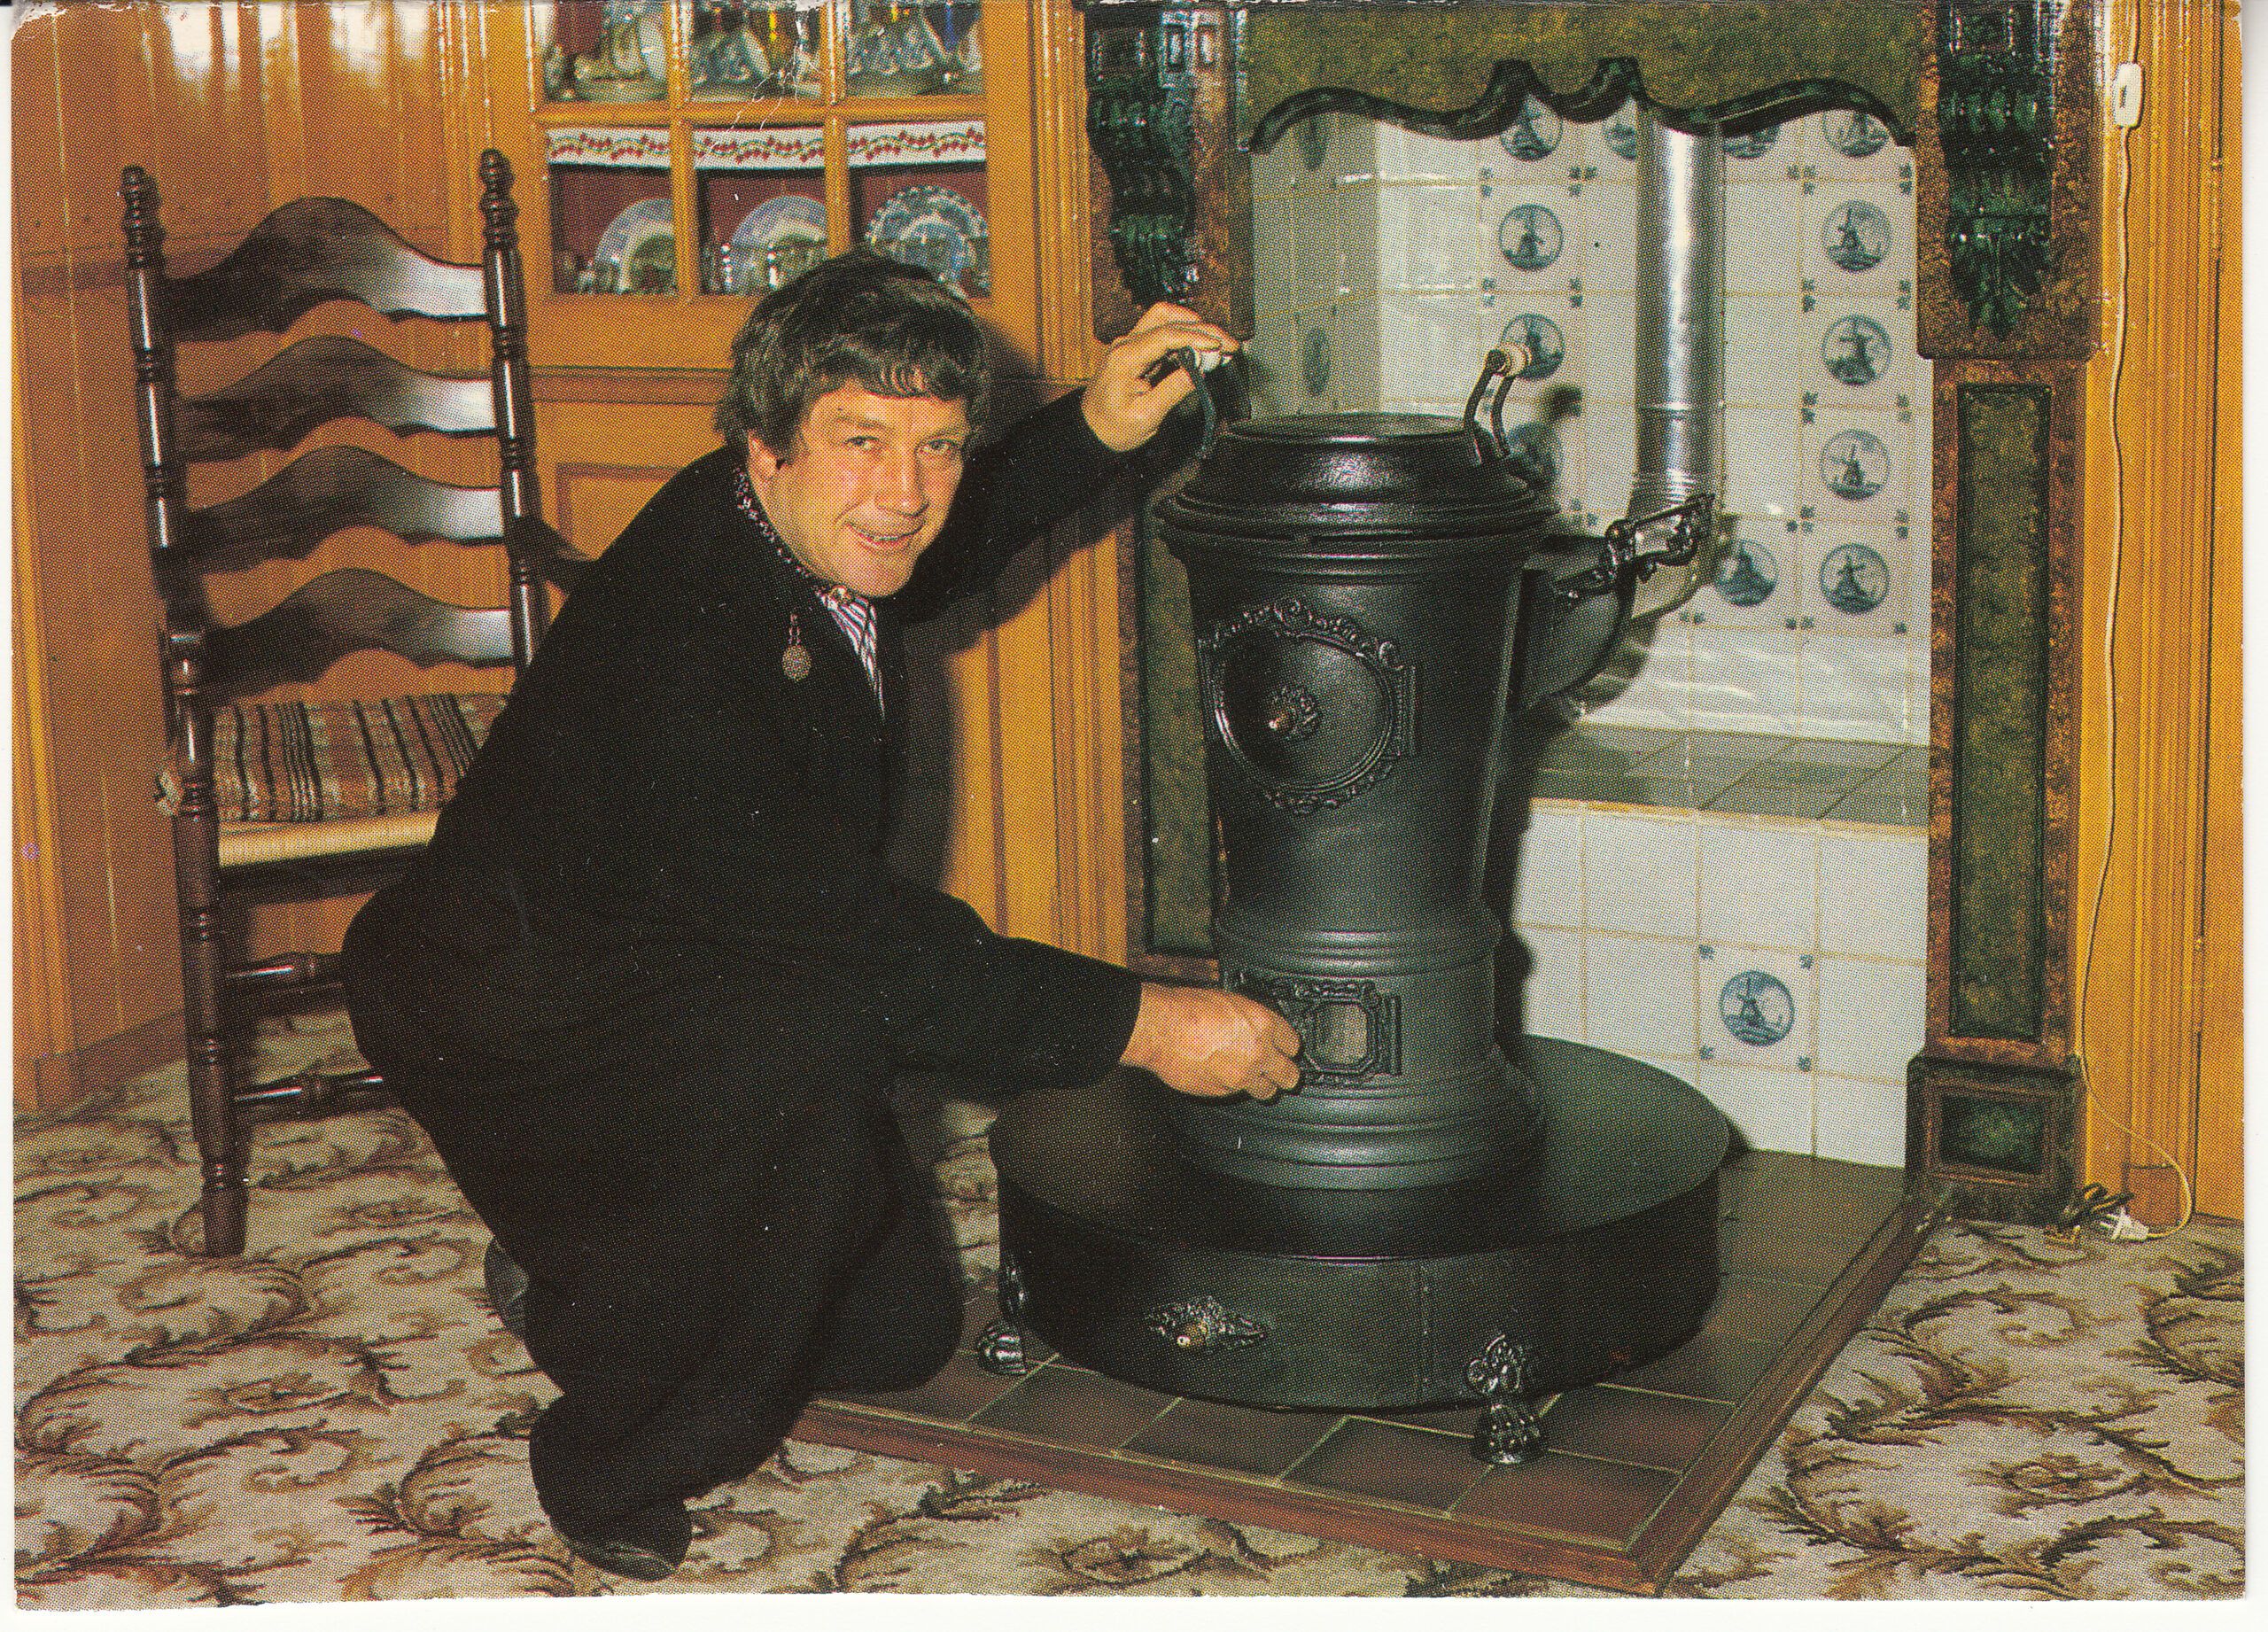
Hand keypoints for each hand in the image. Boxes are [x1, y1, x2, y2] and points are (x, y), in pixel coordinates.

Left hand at [1079, 303, 1240, 453]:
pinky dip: (1186, 335)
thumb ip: (1172, 391)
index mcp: (1126, 358)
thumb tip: (1198, 373)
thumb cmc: (1113, 427)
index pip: (1166, 335)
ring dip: (1194, 326)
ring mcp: (1130, 343)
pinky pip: (1163, 331)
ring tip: (1219, 344)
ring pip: (1166, 318)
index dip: (1197, 337)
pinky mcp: (1136, 348)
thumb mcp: (1146, 416)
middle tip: (1229, 345)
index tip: (1219, 346)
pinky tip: (1203, 348)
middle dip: (1204, 329)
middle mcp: (1126, 344)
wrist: (1091, 430)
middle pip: (1169, 319)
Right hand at [1121, 982, 1301, 1100]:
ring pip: (1267, 1091)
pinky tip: (1220, 1073)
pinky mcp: (1222, 1092)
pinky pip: (1236, 1093)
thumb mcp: (1229, 1002)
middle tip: (1278, 1070)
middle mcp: (1258, 1053)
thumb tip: (1256, 1029)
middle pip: (1289, 1075)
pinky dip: (1232, 1086)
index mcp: (1263, 1025)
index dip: (1287, 1047)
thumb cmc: (1187, 1010)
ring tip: (1252, 1077)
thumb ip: (1250, 1020)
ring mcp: (1242, 1076)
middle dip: (1285, 1073)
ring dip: (1262, 1085)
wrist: (1161, 1029)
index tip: (1284, 1048)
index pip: (1293, 1044)